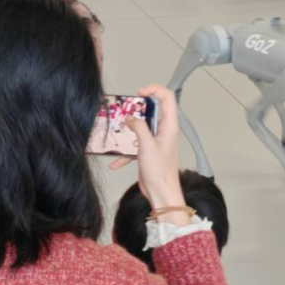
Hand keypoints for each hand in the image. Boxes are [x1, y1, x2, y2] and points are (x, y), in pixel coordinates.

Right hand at [121, 85, 187, 223]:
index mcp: (169, 126)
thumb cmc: (159, 171)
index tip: (139, 92)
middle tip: (125, 111)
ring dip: (129, 130)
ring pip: (142, 128)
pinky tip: (115, 162)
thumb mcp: (147, 146)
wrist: (162, 194)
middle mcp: (165, 131)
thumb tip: (130, 118)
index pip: (167, 98)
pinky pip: (136, 146)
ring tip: (117, 131)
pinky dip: (126, 152)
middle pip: (153, 111)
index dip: (155, 90)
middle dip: (137, 110)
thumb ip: (138, 128)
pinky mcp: (149, 152)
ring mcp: (157, 141)